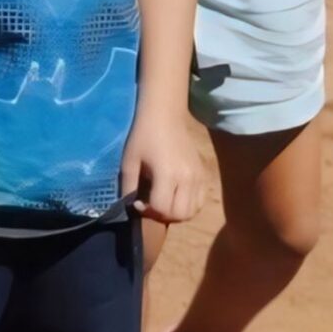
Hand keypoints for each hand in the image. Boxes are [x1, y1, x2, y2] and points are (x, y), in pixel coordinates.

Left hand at [120, 108, 204, 223]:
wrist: (165, 116)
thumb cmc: (143, 136)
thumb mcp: (129, 162)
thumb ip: (128, 187)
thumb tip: (129, 207)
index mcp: (168, 173)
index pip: (161, 208)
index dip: (146, 211)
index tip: (137, 202)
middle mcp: (187, 178)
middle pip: (179, 215)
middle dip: (162, 216)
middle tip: (150, 205)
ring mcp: (199, 177)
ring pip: (192, 211)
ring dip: (176, 214)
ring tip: (163, 202)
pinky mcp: (204, 174)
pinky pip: (200, 201)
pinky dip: (189, 206)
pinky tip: (175, 197)